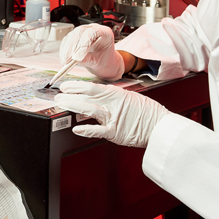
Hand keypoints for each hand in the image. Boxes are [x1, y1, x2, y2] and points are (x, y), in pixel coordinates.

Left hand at [54, 81, 168, 147]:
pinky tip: (76, 129)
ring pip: (88, 109)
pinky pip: (98, 131)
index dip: (76, 86)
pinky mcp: (115, 132)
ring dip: (73, 106)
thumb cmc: (148, 114)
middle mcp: (113, 104)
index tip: (65, 86)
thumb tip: (96, 99)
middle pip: (86, 97)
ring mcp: (113, 118)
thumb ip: (113, 99)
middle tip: (57, 96)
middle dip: (69, 96)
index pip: (92, 87)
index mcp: (117, 94)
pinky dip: (86, 130)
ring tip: (61, 104)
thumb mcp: (130, 99)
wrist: (161, 127)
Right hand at [59, 24, 124, 80]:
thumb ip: (89, 60)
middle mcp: (93, 29)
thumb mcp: (99, 62)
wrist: (104, 62)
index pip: (91, 33)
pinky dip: (64, 50)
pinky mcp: (75, 36)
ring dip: (67, 49)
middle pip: (79, 32)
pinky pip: (67, 40)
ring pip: (71, 36)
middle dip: (72, 47)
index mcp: (104, 32)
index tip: (77, 57)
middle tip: (68, 60)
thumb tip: (76, 59)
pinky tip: (63, 58)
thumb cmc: (105, 61)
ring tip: (65, 62)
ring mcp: (84, 31)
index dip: (83, 44)